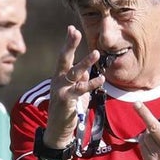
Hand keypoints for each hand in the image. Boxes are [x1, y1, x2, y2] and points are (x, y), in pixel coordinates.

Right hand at [46, 26, 103, 148]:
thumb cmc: (67, 111)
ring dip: (85, 62)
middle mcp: (58, 81)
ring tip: (97, 53)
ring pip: (74, 73)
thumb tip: (87, 72)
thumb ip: (79, 81)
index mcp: (60, 77)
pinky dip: (92, 83)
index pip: (64, 57)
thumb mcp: (74, 93)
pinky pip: (81, 90)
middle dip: (70, 45)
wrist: (58, 131)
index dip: (68, 43)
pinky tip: (101, 78)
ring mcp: (61, 90)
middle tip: (75, 31)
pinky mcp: (67, 101)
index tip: (72, 29)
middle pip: (64, 59)